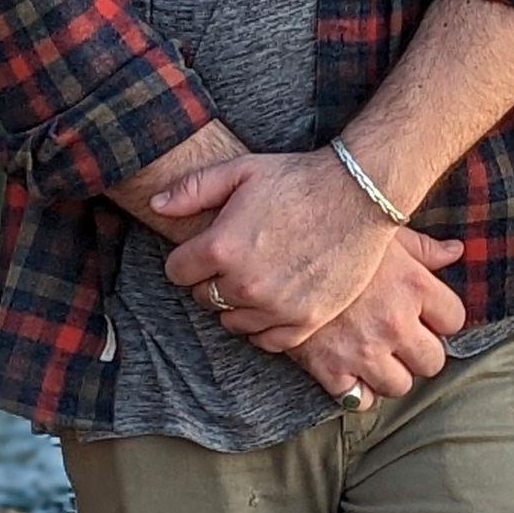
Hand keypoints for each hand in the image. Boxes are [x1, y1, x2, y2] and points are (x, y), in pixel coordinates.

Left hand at [152, 144, 392, 348]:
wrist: (358, 195)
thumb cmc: (298, 178)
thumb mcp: (241, 170)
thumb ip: (192, 189)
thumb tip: (155, 205)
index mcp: (221, 247)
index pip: (176, 271)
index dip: (187, 257)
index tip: (205, 247)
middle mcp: (244, 284)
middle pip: (203, 297)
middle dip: (211, 279)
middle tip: (236, 258)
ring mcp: (276, 307)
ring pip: (231, 322)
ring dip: (237, 304)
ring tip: (257, 277)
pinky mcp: (305, 321)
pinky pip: (267, 341)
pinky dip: (264, 325)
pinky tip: (272, 301)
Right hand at [291, 235, 469, 403]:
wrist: (276, 253)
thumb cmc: (335, 238)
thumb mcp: (383, 235)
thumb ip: (424, 248)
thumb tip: (457, 251)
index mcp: (414, 286)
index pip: (454, 319)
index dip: (441, 318)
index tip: (425, 314)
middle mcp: (395, 323)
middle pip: (432, 360)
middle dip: (420, 352)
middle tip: (401, 339)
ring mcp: (363, 350)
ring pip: (400, 386)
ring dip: (391, 374)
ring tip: (377, 355)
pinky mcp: (330, 369)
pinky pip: (359, 400)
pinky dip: (357, 391)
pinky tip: (350, 371)